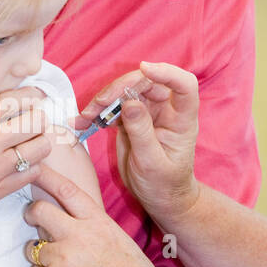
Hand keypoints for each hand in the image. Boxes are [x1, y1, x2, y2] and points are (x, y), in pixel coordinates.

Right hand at [0, 87, 55, 245]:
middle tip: (35, 120)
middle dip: (39, 117)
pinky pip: (31, 173)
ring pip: (40, 148)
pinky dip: (31, 165)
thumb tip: (8, 105)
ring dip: (39, 141)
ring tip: (30, 142)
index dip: (33, 95)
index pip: (16, 98)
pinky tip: (20, 163)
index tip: (37, 96)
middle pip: (36, 121)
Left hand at [22, 165, 169, 266]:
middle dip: (32, 213)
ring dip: (38, 253)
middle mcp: (77, 237)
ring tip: (58, 264)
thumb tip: (72, 220)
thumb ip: (94, 228)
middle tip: (33, 217)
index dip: (47, 177)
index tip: (34, 169)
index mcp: (98, 223)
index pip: (66, 191)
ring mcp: (62, 260)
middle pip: (39, 212)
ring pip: (32, 247)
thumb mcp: (120, 242)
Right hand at [79, 62, 200, 225]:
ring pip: (126, 92)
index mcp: (182, 119)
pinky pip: (114, 107)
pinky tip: (82, 120)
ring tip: (86, 115)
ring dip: (104, 100)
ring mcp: (148, 112)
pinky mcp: (131, 119)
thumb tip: (130, 103)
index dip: (167, 72)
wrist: (159, 197)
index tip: (144, 69)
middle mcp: (167, 110)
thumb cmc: (164, 184)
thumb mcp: (152, 163)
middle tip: (100, 103)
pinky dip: (97, 112)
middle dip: (122, 87)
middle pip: (147, 83)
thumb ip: (142, 132)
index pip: (184, 85)